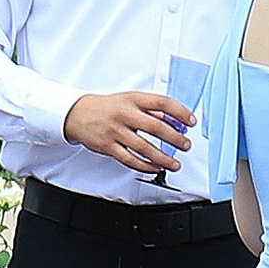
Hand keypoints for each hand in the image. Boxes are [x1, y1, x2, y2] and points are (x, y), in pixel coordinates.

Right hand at [65, 86, 193, 171]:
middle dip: (174, 138)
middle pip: (155, 127)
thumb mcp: (129, 100)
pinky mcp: (109, 146)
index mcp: (132, 99)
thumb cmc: (108, 107)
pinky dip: (145, 166)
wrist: (77, 113)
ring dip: (163, 158)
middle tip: (185, 145)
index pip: (161, 103)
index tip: (191, 121)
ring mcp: (116, 131)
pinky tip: (156, 168)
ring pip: (144, 148)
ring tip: (175, 163)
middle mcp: (124, 114)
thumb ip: (150, 109)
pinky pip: (130, 160)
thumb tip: (173, 120)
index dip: (179, 112)